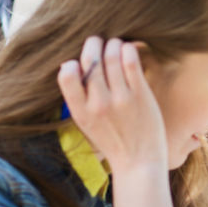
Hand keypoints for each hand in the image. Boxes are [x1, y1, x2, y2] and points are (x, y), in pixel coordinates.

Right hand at [57, 37, 168, 172]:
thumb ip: (77, 99)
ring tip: (115, 45)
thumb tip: (68, 65)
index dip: (72, 62)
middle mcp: (99, 104)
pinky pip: (131, 61)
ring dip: (113, 44)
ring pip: (111, 55)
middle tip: (98, 41)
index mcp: (81, 112)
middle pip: (90, 60)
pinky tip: (129, 50)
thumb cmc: (112, 142)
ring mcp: (121, 98)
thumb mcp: (86, 124)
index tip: (80, 62)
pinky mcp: (140, 95)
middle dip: (93, 44)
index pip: (66, 76)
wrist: (139, 164)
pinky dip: (128, 49)